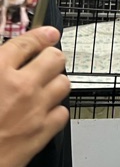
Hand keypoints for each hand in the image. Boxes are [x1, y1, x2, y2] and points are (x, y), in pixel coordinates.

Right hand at [0, 26, 70, 166]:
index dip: (41, 35)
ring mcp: (35, 109)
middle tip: (46, 62)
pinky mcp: (43, 131)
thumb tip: (7, 61)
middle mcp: (21, 87)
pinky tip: (44, 112)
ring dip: (56, 83)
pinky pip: (63, 111)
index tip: (48, 34)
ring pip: (64, 83)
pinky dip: (56, 110)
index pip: (27, 42)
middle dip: (51, 58)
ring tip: (45, 87)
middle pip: (54, 58)